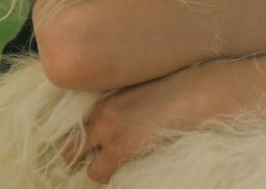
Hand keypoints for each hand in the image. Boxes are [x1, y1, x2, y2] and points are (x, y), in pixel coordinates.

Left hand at [62, 67, 204, 183]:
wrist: (197, 93)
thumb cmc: (182, 90)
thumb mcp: (147, 88)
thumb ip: (128, 102)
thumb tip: (128, 118)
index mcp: (108, 97)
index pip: (76, 122)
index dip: (78, 137)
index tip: (86, 146)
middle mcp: (102, 113)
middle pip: (68, 142)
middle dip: (73, 155)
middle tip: (85, 163)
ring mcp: (109, 131)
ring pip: (77, 161)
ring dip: (91, 167)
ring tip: (105, 169)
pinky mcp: (121, 149)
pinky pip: (98, 172)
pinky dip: (105, 176)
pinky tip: (119, 173)